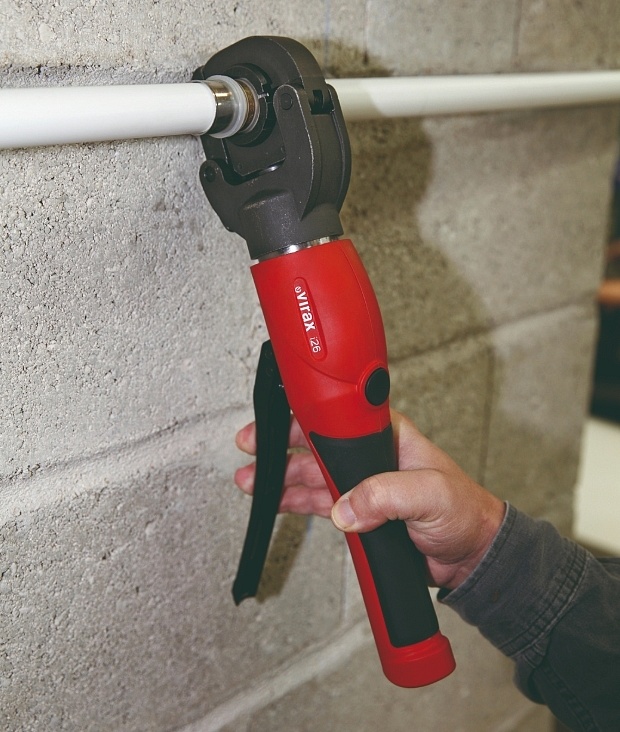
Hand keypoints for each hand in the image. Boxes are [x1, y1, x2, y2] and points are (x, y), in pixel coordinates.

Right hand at [235, 410, 504, 589]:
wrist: (469, 555)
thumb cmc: (463, 512)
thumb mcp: (431, 495)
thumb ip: (387, 496)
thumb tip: (344, 508)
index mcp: (387, 435)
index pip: (339, 417)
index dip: (306, 414)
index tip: (279, 413)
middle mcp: (370, 455)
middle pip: (316, 442)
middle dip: (281, 443)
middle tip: (252, 444)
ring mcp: (361, 482)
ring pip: (312, 472)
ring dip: (281, 476)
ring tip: (251, 478)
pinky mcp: (358, 510)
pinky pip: (318, 500)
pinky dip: (294, 500)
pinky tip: (275, 499)